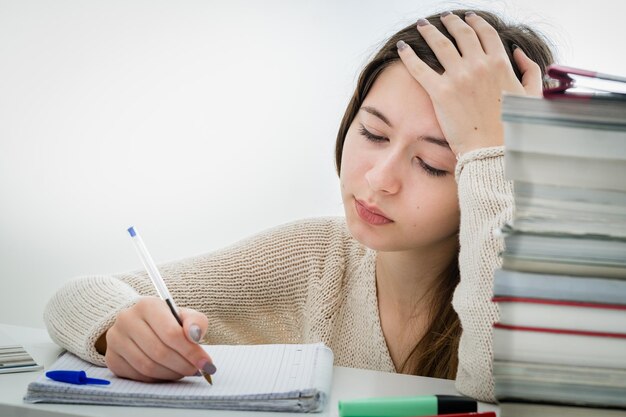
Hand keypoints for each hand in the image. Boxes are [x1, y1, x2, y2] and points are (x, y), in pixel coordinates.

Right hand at [100, 297, 214, 381]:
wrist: (141, 324)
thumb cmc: (167, 321)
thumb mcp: (184, 315)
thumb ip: (195, 322)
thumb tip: (195, 335)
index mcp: (147, 305)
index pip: (170, 333)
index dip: (191, 351)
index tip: (206, 363)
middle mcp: (126, 320)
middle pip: (159, 352)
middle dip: (183, 365)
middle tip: (198, 371)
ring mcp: (115, 340)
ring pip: (147, 366)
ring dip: (171, 374)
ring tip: (185, 371)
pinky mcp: (111, 358)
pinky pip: (137, 376)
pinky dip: (157, 379)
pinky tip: (168, 373)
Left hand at [397, 11, 541, 156]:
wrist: (493, 150)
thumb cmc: (513, 127)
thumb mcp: (531, 94)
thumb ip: (529, 69)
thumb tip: (517, 52)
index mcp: (501, 63)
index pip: (486, 33)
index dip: (476, 22)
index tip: (468, 17)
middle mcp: (478, 65)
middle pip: (462, 34)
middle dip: (452, 22)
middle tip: (444, 17)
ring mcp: (458, 77)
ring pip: (440, 44)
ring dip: (430, 31)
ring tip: (422, 24)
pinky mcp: (440, 93)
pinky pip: (420, 68)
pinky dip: (409, 55)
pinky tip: (402, 47)